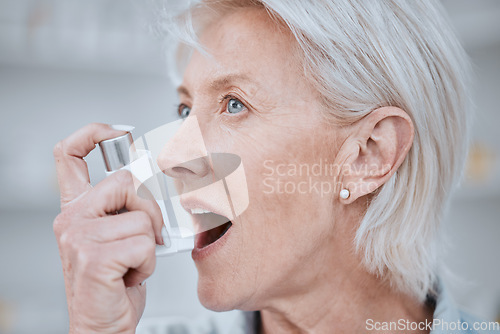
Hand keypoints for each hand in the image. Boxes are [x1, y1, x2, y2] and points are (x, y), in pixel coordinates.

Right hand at [53, 123, 163, 332]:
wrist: (103, 324)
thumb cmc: (115, 282)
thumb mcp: (118, 235)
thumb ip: (126, 205)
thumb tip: (148, 176)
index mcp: (77, 208)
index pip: (70, 154)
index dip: (93, 133)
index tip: (118, 132)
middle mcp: (72, 218)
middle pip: (125, 181)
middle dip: (150, 209)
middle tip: (146, 235)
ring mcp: (79, 237)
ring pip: (141, 217)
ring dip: (149, 244)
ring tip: (132, 262)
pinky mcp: (93, 258)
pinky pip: (143, 244)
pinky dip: (148, 263)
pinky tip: (131, 275)